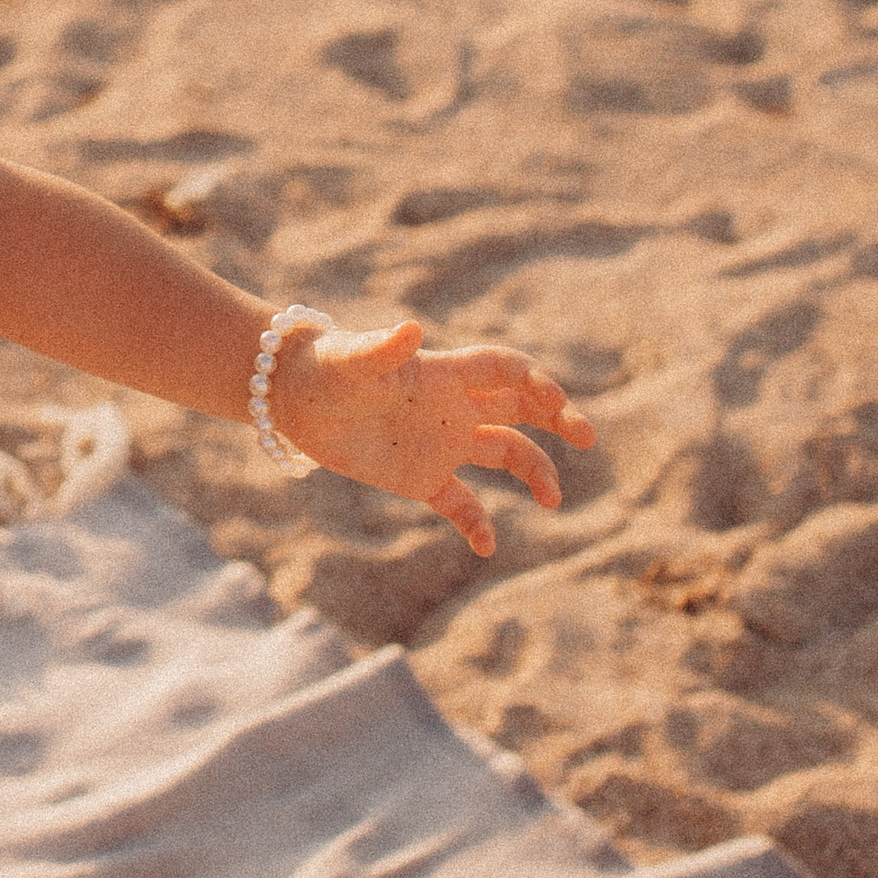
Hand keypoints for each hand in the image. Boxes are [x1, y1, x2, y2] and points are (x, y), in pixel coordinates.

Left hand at [270, 321, 595, 555]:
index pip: (506, 371)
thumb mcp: (352, 359)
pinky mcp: (418, 477)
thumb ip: (384, 349)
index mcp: (443, 374)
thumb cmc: (322, 367)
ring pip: (503, 453)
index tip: (558, 406)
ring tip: (554, 501)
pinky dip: (476, 524)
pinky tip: (486, 547)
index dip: (538, 383)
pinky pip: (459, 504)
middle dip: (557, 420)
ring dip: (533, 473)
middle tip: (587, 438)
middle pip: (520, 410)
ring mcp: (439, 443)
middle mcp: (452, 407)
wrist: (289, 397)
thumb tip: (410, 329)